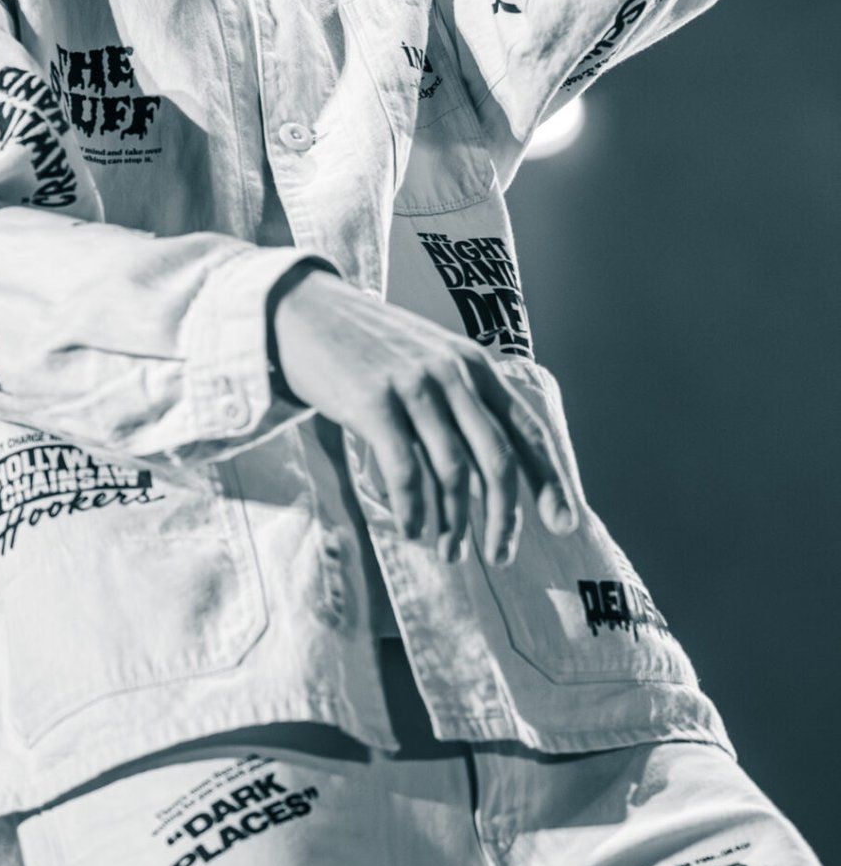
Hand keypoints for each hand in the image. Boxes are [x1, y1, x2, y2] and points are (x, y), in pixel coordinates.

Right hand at [272, 271, 579, 564]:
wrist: (301, 310)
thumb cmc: (366, 346)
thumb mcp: (427, 360)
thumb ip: (459, 404)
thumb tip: (486, 477)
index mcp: (474, 365)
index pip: (526, 430)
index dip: (550, 481)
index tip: (564, 525)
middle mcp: (452, 374)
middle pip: (497, 460)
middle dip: (504, 516)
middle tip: (499, 555)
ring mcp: (413, 386)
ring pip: (453, 470)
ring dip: (455, 522)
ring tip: (450, 552)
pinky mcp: (372, 401)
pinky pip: (404, 469)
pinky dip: (413, 508)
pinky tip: (412, 530)